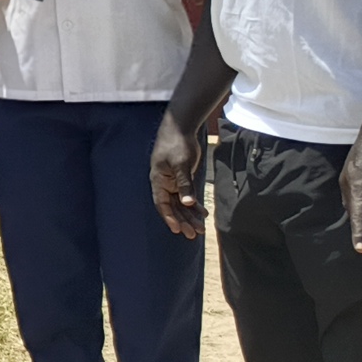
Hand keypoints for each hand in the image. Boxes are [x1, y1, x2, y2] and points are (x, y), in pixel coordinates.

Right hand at [148, 115, 205, 237]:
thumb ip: (184, 184)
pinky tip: (203, 212)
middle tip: (194, 234)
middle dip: (183, 220)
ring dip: (189, 215)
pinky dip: (194, 204)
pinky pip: (186, 194)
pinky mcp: (181, 177)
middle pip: (172, 206)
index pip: (162, 204)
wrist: (180, 127)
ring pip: (180, 202)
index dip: (169, 217)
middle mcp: (164, 183)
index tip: (177, 230)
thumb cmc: (177, 144)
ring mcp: (172, 181)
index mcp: (159, 180)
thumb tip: (187, 203)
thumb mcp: (182, 164)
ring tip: (200, 227)